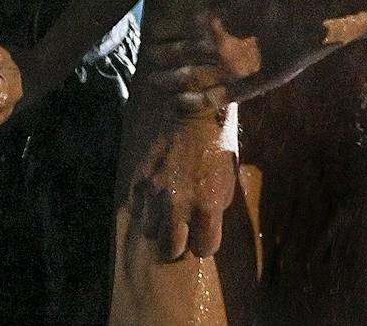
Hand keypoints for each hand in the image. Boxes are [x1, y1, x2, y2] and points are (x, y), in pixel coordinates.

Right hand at [125, 105, 238, 259]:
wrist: (194, 114)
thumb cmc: (218, 147)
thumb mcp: (228, 181)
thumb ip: (216, 210)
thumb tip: (204, 230)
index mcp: (208, 205)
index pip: (204, 249)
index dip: (206, 242)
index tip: (206, 233)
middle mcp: (179, 204)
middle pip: (170, 251)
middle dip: (179, 244)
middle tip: (184, 231)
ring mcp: (155, 194)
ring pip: (150, 232)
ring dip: (160, 226)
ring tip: (168, 212)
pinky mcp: (139, 182)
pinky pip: (138, 210)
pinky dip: (146, 208)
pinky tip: (156, 196)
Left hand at [146, 0, 333, 112]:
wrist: (309, 26)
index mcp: (210, 21)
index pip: (171, 29)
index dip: (157, 34)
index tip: (151, 36)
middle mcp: (213, 49)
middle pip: (171, 57)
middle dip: (156, 59)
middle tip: (147, 59)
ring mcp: (226, 72)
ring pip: (184, 81)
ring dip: (165, 82)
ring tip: (154, 82)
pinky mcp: (241, 89)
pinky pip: (207, 101)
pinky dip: (188, 103)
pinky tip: (177, 102)